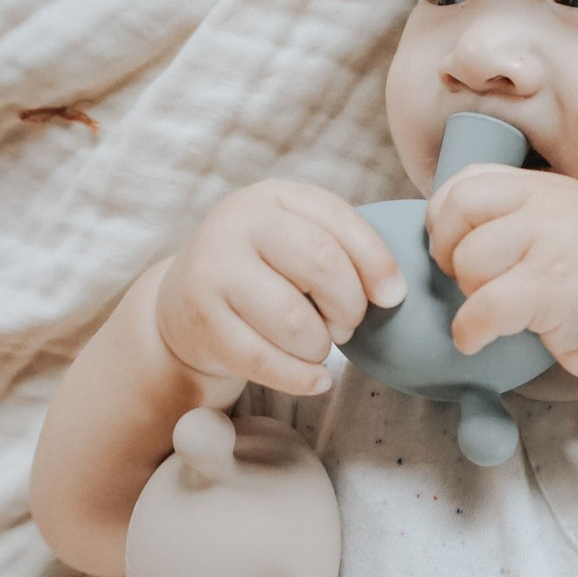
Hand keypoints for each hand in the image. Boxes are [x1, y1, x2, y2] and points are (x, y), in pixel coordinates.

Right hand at [156, 180, 406, 394]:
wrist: (184, 301)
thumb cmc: (264, 270)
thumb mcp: (299, 240)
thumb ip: (344, 250)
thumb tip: (393, 292)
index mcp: (275, 196)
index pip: (339, 222)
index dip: (377, 263)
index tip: (392, 297)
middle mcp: (239, 223)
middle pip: (322, 265)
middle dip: (349, 306)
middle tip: (347, 324)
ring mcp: (214, 270)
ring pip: (295, 321)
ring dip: (321, 346)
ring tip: (318, 345)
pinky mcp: (201, 320)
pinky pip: (264, 360)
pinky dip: (301, 377)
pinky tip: (316, 379)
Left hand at [425, 165, 577, 381]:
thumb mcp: (566, 227)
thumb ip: (520, 216)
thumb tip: (448, 229)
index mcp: (549, 188)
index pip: (470, 178)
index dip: (444, 213)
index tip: (452, 246)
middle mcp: (551, 205)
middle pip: (460, 209)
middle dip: (447, 250)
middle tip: (465, 280)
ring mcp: (554, 242)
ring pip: (469, 260)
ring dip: (468, 295)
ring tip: (494, 311)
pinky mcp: (553, 286)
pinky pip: (483, 305)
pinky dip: (469, 330)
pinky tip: (477, 340)